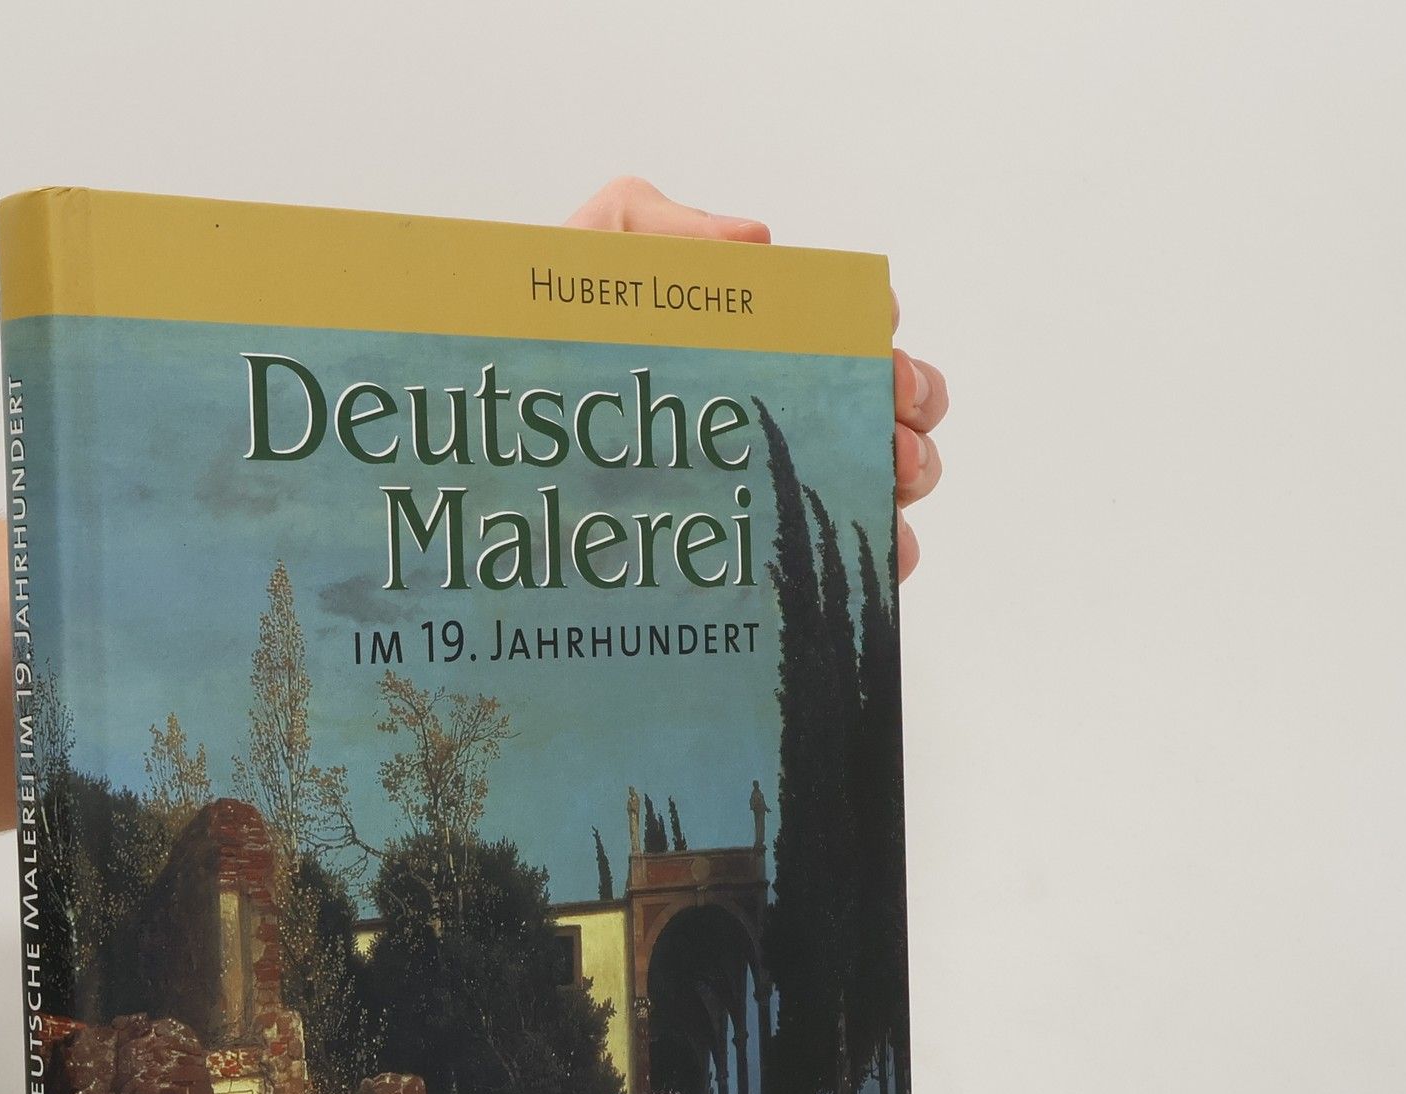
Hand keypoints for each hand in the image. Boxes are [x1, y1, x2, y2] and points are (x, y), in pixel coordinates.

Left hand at [566, 176, 946, 575]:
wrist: (494, 421)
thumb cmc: (548, 330)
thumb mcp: (596, 251)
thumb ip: (661, 225)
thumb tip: (755, 242)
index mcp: (763, 333)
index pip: (850, 330)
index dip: (878, 338)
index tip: (876, 347)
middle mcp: (783, 404)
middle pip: (886, 405)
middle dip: (910, 409)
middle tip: (891, 423)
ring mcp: (773, 476)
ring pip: (878, 477)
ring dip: (906, 477)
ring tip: (890, 485)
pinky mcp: (756, 543)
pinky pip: (836, 556)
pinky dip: (880, 552)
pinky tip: (886, 557)